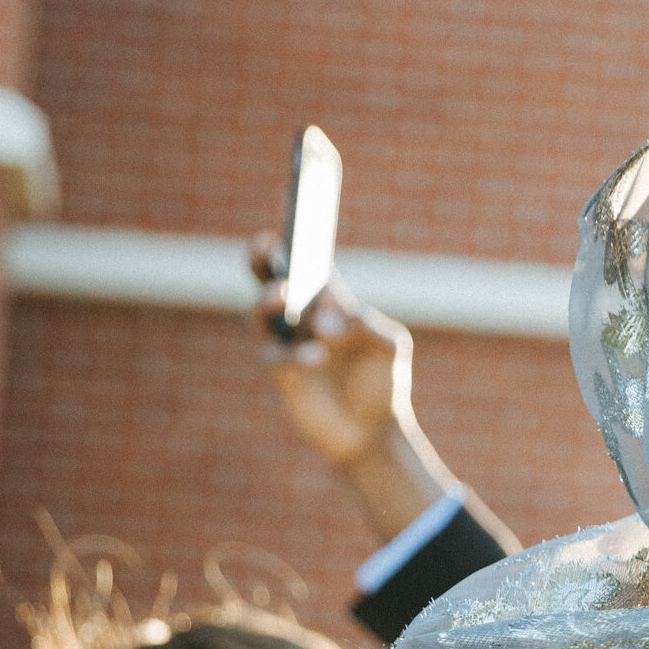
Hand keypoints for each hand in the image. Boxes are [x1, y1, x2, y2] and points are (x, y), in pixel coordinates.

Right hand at [248, 234, 416, 470]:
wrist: (374, 431)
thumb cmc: (382, 381)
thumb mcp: (390, 347)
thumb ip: (367, 327)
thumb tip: (326, 321)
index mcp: (327, 302)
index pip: (306, 262)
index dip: (295, 239)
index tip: (291, 218)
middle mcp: (300, 317)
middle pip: (267, 279)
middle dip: (260, 259)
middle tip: (265, 242)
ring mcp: (287, 345)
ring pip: (259, 314)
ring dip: (267, 300)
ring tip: (282, 294)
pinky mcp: (282, 376)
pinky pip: (277, 356)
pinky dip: (296, 352)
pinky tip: (317, 354)